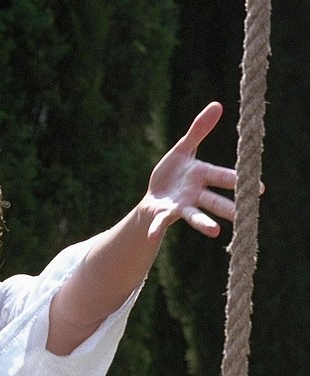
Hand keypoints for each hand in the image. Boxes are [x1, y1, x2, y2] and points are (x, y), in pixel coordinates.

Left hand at [144, 102, 256, 241]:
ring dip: (203, 223)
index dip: (237, 181)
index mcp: (202, 176)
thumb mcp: (183, 149)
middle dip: (227, 207)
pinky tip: (151, 236)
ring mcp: (180, 206)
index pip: (222, 177)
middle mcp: (195, 194)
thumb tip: (217, 105)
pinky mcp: (162, 214)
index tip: (258, 188)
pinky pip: (159, 222)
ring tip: (215, 231)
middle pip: (213, 201)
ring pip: (194, 215)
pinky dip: (156, 229)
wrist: (154, 194)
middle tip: (242, 214)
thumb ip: (199, 130)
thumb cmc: (173, 172)